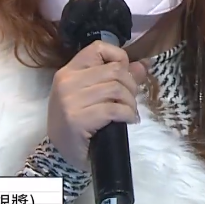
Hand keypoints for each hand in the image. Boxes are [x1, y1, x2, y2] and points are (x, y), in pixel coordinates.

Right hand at [47, 41, 148, 169]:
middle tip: (130, 101)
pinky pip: (114, 109)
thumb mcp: (94, 96)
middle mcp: (67, 81)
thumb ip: (117, 77)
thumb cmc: (79, 123)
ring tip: (129, 113)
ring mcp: (70, 100)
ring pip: (116, 89)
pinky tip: (128, 120)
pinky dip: (127, 115)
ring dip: (130, 103)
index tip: (124, 76)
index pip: (98, 48)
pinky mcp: (77, 119)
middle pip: (114, 70)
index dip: (119, 58)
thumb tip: (144, 64)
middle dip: (131, 86)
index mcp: (69, 71)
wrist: (60, 155)